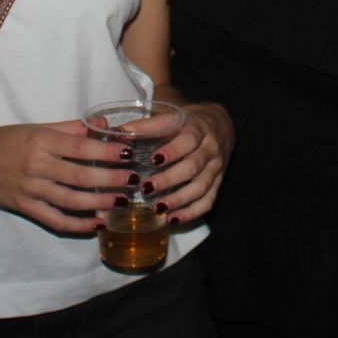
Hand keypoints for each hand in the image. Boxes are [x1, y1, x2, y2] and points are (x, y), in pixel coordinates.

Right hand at [0, 121, 135, 233]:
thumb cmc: (6, 140)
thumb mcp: (37, 128)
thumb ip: (71, 128)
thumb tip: (105, 125)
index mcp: (41, 142)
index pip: (80, 147)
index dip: (107, 151)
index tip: (129, 153)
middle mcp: (36, 166)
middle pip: (80, 177)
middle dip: (110, 180)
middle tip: (134, 181)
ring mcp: (30, 190)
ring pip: (71, 201)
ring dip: (99, 204)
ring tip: (122, 202)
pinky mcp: (24, 208)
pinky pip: (55, 220)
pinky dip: (77, 225)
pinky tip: (96, 224)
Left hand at [142, 101, 232, 224]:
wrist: (221, 126)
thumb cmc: (190, 123)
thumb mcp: (172, 118)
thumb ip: (147, 126)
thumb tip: (117, 133)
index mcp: (199, 129)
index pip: (188, 140)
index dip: (172, 151)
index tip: (153, 160)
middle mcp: (211, 149)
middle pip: (193, 166)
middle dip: (169, 179)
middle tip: (146, 188)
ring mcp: (216, 168)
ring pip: (201, 187)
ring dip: (179, 199)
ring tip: (157, 207)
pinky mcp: (218, 183)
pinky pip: (208, 201)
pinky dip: (191, 213)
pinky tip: (173, 219)